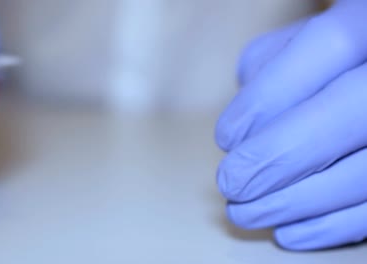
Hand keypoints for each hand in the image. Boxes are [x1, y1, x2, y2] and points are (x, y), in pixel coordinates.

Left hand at [216, 0, 366, 249]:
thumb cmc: (331, 58)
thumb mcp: (301, 38)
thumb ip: (270, 66)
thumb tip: (243, 129)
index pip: (328, 47)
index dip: (268, 98)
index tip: (225, 139)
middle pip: (352, 111)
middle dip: (279, 156)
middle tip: (231, 184)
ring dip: (297, 201)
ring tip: (245, 213)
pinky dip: (332, 227)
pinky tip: (288, 233)